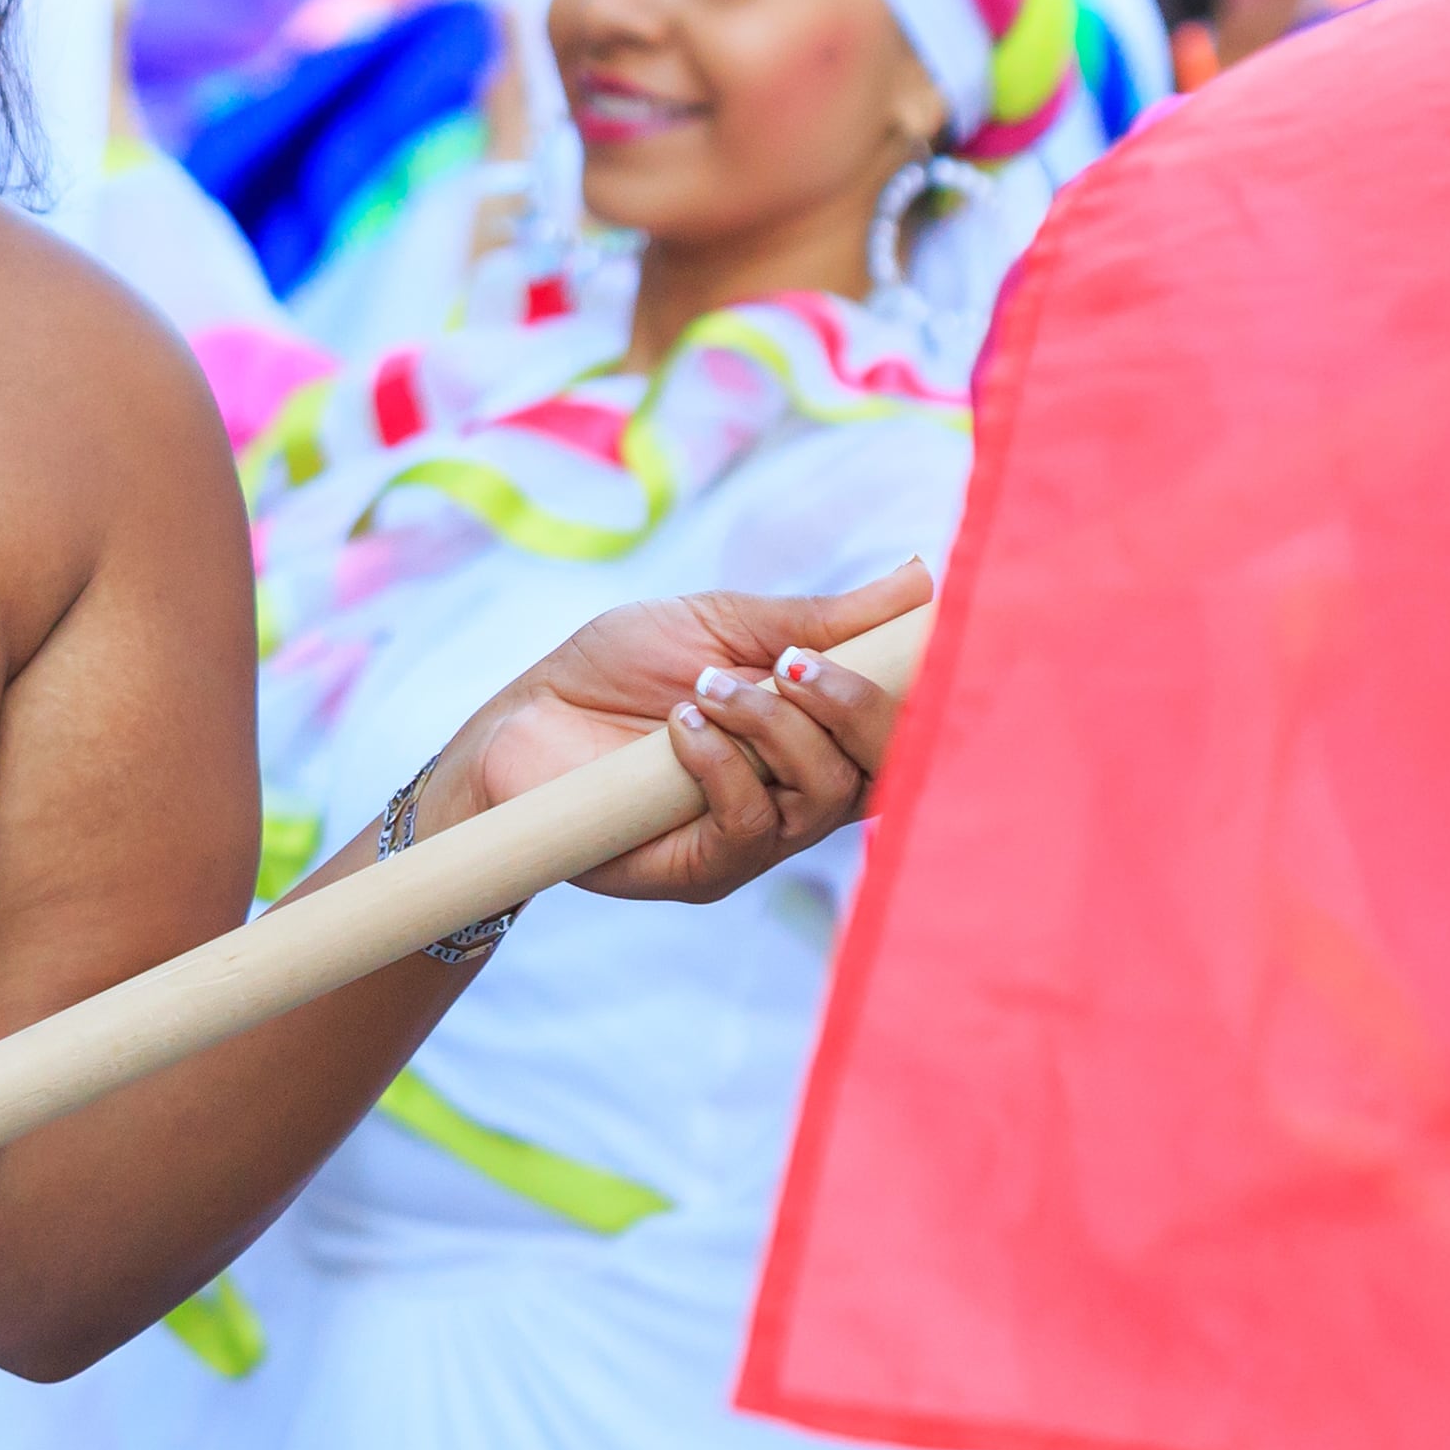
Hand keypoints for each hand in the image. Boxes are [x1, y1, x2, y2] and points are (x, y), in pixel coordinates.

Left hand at [438, 559, 928, 907]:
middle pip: (885, 770)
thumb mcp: (721, 623)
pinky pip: (752, 826)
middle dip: (854, 706)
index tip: (925, 636)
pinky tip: (681, 727)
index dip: (929, 693)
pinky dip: (724, 765)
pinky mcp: (706, 868)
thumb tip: (919, 581)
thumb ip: (819, 619)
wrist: (521, 720)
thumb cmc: (617, 670)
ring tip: (710, 686)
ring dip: (773, 729)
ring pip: (822, 796)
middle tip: (793, 663)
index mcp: (816, 733)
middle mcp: (801, 792)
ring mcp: (758, 836)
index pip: (906, 730)